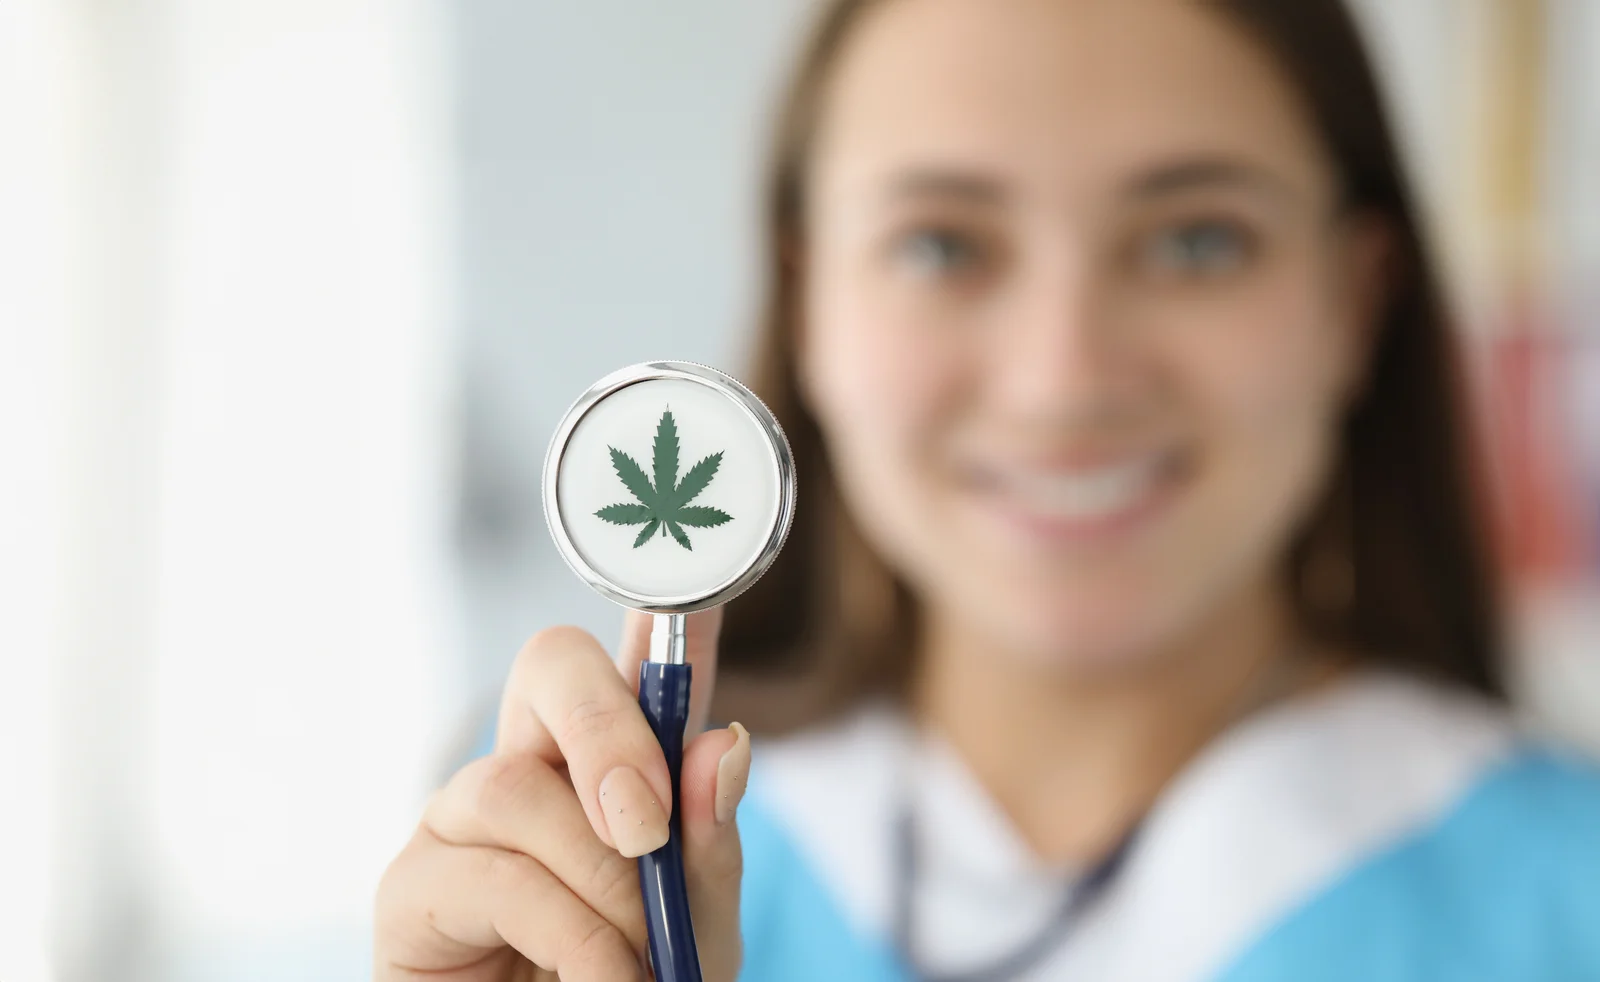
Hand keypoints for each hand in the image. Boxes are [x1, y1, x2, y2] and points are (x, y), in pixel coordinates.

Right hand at [374, 609, 747, 981]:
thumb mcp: (697, 926)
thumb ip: (709, 843)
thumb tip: (723, 745)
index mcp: (613, 765)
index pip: (639, 663)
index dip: (666, 609)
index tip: (698, 581)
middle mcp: (533, 769)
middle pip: (551, 664)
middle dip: (608, 730)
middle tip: (649, 829)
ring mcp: (463, 820)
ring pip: (517, 786)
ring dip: (598, 881)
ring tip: (636, 959)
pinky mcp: (412, 886)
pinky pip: (491, 873)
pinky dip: (565, 933)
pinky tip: (597, 979)